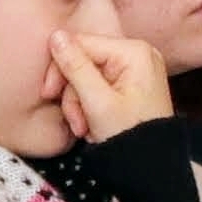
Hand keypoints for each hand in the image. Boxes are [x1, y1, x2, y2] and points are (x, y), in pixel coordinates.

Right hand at [49, 30, 172, 143]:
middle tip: (72, 119)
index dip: (59, 68)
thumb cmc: (128, 134)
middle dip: (72, 92)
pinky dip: (90, 103)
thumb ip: (75, 67)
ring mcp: (137, 68)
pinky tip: (91, 123)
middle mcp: (138, 53)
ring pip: (87, 74)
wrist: (152, 167)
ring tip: (83, 127)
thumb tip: (55, 35)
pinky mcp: (132, 81)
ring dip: (78, 102)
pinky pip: (99, 83)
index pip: (80, 45)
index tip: (48, 94)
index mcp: (133, 52)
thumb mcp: (96, 101)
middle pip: (83, 60)